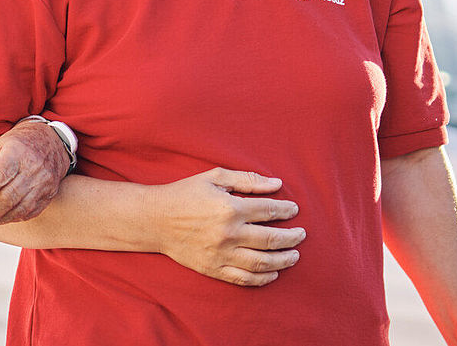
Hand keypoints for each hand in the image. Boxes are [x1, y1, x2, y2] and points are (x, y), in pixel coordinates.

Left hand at [0, 119, 70, 235]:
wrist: (51, 142)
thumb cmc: (18, 145)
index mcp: (16, 153)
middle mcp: (33, 168)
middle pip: (9, 197)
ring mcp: (43, 183)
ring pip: (20, 208)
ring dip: (0, 221)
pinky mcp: (49, 194)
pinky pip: (30, 211)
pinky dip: (13, 218)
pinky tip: (0, 221)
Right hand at [149, 168, 304, 286]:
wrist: (154, 219)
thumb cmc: (185, 194)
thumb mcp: (215, 177)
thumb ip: (247, 179)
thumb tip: (277, 184)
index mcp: (230, 208)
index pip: (269, 211)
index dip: (287, 211)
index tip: (294, 211)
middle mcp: (228, 234)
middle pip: (272, 239)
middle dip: (292, 237)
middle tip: (301, 235)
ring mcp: (221, 254)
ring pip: (262, 263)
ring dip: (283, 260)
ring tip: (294, 256)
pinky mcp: (213, 269)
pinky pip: (243, 279)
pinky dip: (262, 279)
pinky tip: (273, 273)